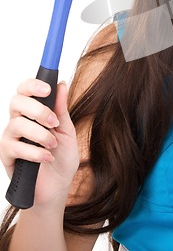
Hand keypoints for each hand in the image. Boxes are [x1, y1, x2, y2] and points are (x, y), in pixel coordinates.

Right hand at [0, 79, 79, 207]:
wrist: (58, 186)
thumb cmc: (62, 156)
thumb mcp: (67, 130)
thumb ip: (61, 109)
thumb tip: (61, 84)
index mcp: (33, 112)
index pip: (25, 90)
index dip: (33, 85)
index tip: (47, 89)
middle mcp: (19, 121)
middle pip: (16, 102)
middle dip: (38, 110)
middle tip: (54, 122)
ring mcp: (11, 138)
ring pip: (16, 124)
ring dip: (40, 134)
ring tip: (52, 145)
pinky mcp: (7, 156)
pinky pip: (15, 147)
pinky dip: (35, 152)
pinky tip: (46, 158)